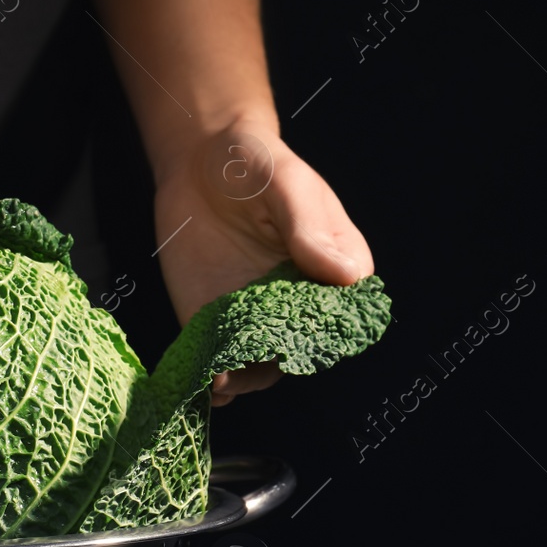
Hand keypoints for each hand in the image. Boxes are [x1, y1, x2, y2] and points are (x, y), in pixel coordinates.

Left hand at [154, 114, 373, 406]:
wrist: (200, 159)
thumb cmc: (257, 163)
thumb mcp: (287, 184)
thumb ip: (309, 227)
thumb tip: (345, 275)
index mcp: (333, 269)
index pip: (340, 312)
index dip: (326, 329)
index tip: (303, 334)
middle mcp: (298, 301)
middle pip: (300, 347)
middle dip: (280, 359)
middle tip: (255, 361)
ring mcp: (254, 315)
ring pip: (260, 363)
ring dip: (245, 377)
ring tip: (225, 382)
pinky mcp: (214, 320)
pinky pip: (220, 359)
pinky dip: (215, 379)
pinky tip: (207, 386)